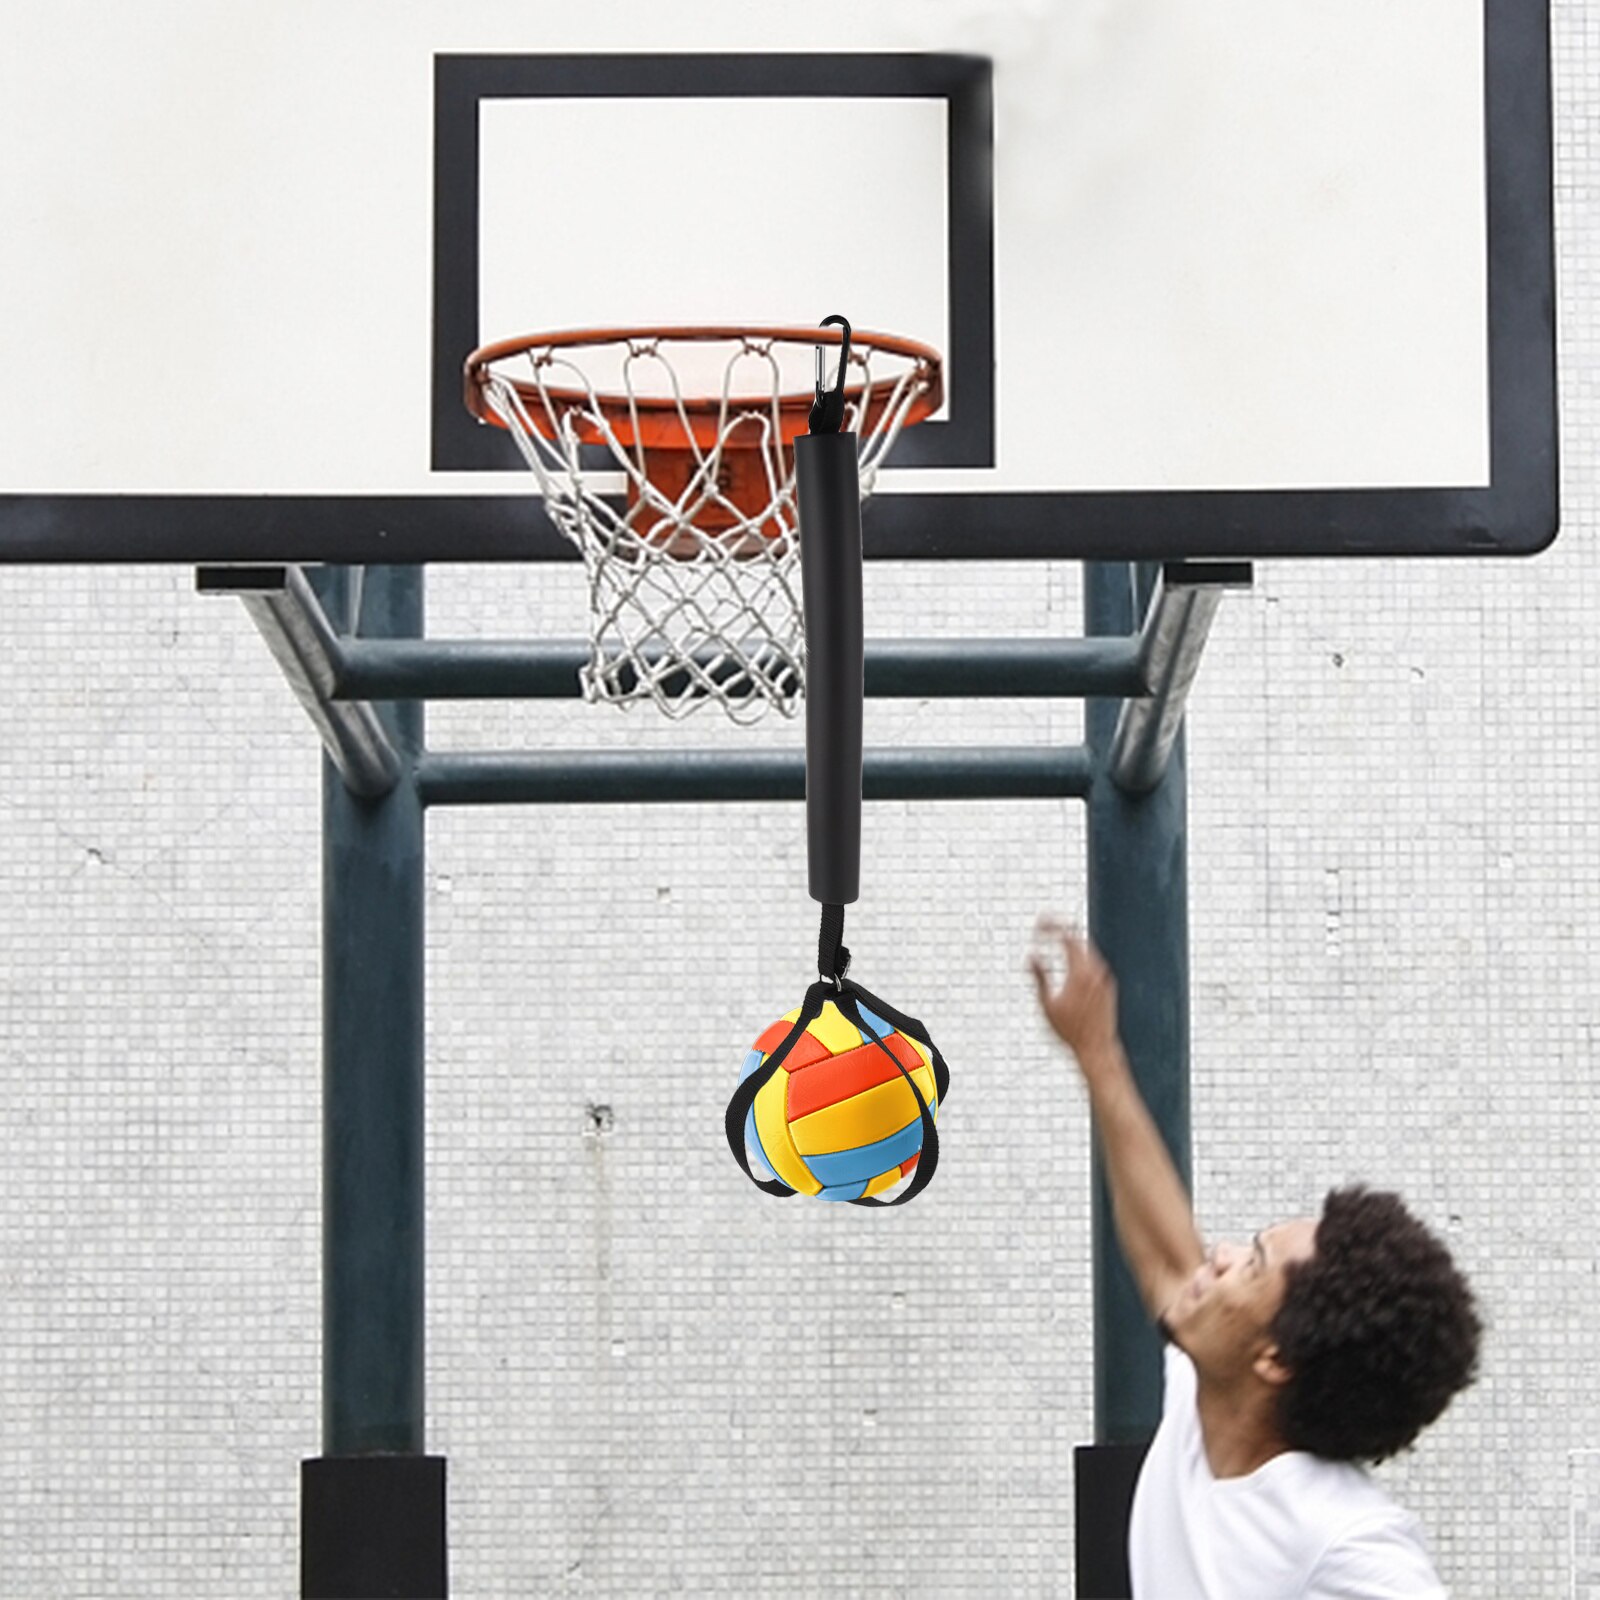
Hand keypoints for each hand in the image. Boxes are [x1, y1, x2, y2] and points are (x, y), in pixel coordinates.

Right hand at [1029, 922, 1121, 1065]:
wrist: (1097, 1047)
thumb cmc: (1070, 1031)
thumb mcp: (1047, 1005)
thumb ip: (1040, 977)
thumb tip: (1031, 957)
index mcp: (1080, 972)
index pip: (1067, 938)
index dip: (1052, 927)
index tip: (1038, 925)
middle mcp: (1096, 971)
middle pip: (1079, 939)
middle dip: (1061, 929)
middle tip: (1045, 926)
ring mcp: (1104, 978)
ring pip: (1088, 950)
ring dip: (1071, 943)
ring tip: (1056, 938)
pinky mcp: (1108, 986)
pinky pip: (1094, 962)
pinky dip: (1080, 956)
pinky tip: (1071, 960)